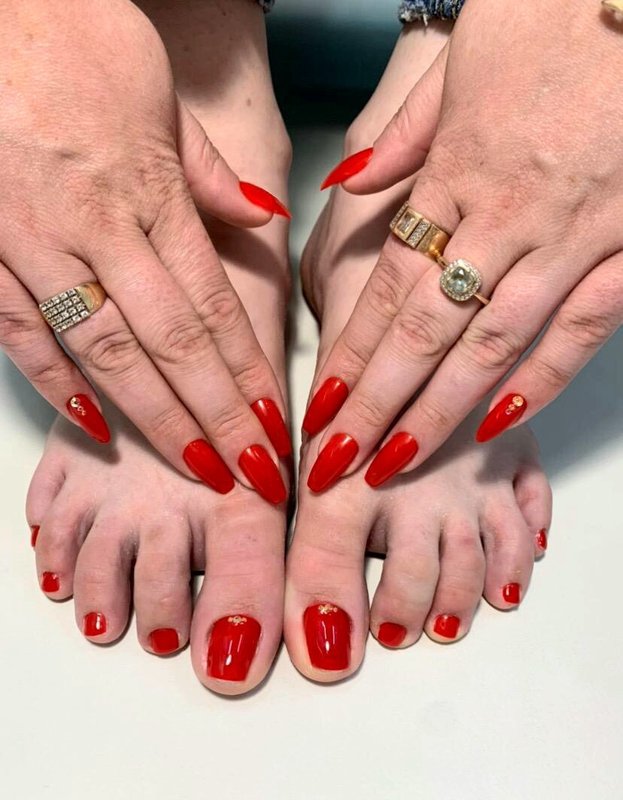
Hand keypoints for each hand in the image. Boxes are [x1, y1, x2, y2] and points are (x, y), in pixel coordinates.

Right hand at [0, 0, 289, 500]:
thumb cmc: (77, 40)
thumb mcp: (162, 99)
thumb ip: (209, 174)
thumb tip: (263, 216)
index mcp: (151, 191)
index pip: (213, 305)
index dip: (247, 373)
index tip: (275, 425)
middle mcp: (98, 226)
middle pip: (171, 343)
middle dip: (217, 417)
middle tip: (254, 474)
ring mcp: (34, 241)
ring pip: (105, 349)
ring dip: (156, 418)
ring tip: (197, 470)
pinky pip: (19, 328)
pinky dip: (55, 381)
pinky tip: (96, 426)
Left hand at [304, 0, 622, 490]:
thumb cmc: (551, 19)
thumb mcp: (457, 66)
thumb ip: (403, 137)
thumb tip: (349, 185)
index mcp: (457, 174)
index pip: (387, 288)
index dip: (350, 355)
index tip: (318, 406)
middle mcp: (507, 218)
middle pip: (426, 333)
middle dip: (375, 406)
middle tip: (336, 462)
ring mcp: (570, 237)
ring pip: (492, 345)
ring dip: (438, 412)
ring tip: (395, 462)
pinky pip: (583, 327)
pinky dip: (542, 379)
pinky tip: (496, 422)